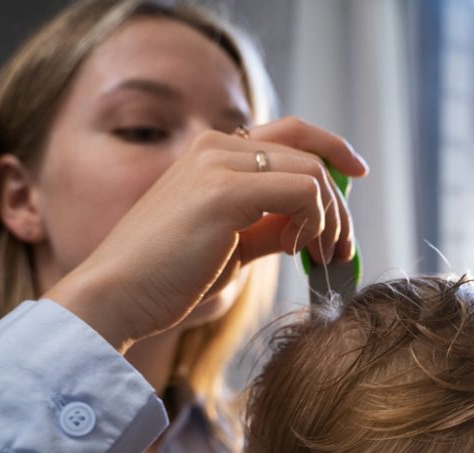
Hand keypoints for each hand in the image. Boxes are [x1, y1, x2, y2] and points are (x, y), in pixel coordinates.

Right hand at [44, 117, 367, 352]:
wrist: (116, 297)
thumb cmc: (168, 280)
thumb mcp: (231, 247)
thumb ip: (267, 226)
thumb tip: (307, 226)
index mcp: (214, 154)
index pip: (292, 133)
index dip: (333, 149)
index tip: (357, 176)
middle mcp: (216, 147)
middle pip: (310, 151)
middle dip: (340, 203)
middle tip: (342, 249)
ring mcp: (217, 163)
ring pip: (312, 172)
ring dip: (331, 219)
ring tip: (320, 256)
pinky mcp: (222, 190)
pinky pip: (302, 190)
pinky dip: (314, 222)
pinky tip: (294, 250)